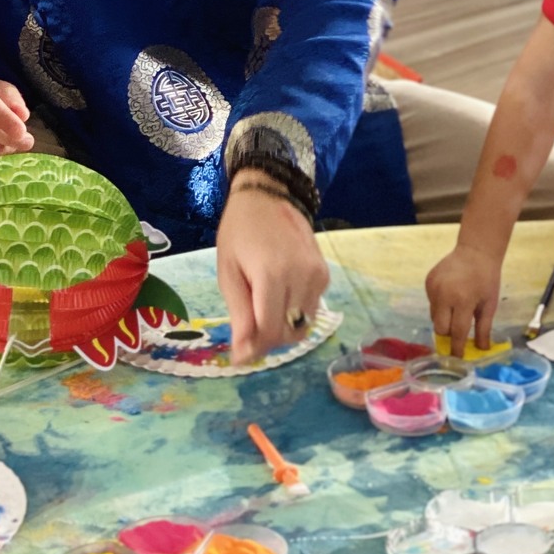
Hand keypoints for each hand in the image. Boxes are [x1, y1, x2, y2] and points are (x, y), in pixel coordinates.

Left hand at [217, 185, 329, 364]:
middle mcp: (302, 278)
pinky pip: (311, 308)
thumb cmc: (239, 233)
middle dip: (268, 339)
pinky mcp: (325, 275)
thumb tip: (244, 355)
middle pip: (289, 332)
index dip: (255, 348)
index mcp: (272, 276)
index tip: (240, 354)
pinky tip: (280, 292)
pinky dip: (294, 311)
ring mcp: (318, 276)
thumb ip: (240, 315)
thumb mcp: (229, 273)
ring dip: (282, 326)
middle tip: (248, 329)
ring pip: (303, 324)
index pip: (271, 331)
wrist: (268, 197)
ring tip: (262, 307)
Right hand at [426, 242, 502, 355]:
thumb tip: (481, 350)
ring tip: (456, 308)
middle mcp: (444, 295)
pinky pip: (431, 303)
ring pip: (434, 316)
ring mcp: (433, 288)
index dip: (457, 348)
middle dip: (448, 334)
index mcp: (462, 300)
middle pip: (440, 328)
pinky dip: (440, 306)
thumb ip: (484, 328)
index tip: (457, 359)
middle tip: (458, 331)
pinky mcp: (428, 282)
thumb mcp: (489, 304)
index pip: (457, 332)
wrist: (475, 251)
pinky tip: (450, 296)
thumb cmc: (487, 279)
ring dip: (444, 319)